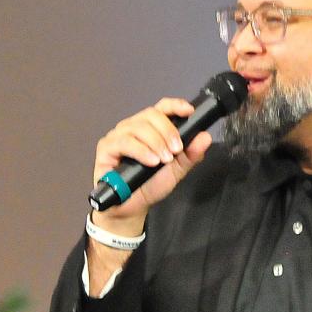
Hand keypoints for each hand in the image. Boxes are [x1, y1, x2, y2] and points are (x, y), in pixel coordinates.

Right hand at [90, 98, 212, 235]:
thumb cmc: (151, 184)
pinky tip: (151, 161)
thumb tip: (205, 137)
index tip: (188, 111)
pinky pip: (124, 141)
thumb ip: (191, 154)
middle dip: (168, 131)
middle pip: (151, 115)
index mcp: (151, 129)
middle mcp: (134, 127)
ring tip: (164, 160)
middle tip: (176, 150)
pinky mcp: (106, 147)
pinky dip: (141, 150)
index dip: (175, 105)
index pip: (162, 108)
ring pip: (138, 127)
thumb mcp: (176, 170)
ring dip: (156, 142)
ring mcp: (118, 135)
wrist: (132, 206)